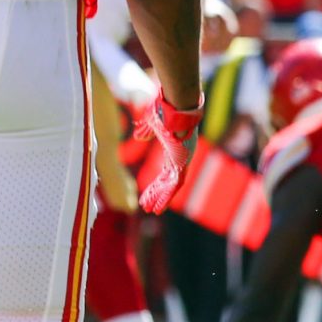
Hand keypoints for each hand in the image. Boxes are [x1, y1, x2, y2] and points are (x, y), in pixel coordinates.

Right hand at [134, 91, 202, 213]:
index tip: (147, 193)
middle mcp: (180, 159)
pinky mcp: (183, 164)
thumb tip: (138, 136)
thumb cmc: (166, 114)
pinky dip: (167, 197)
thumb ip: (145, 131)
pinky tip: (160, 207)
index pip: (164, 173)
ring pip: (172, 187)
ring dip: (161, 200)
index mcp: (174, 152)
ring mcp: (183, 162)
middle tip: (148, 207)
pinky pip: (176, 186)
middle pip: (167, 183)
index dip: (156, 185)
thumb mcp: (152, 125)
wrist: (177, 110)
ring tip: (153, 212)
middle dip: (156, 195)